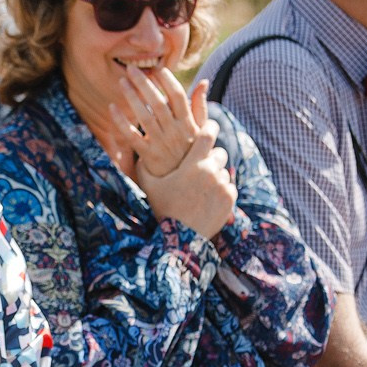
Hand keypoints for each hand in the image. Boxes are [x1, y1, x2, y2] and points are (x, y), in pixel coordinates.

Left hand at [109, 69, 207, 177]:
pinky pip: (131, 137)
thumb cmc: (191, 151)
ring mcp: (161, 144)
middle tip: (131, 69)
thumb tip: (203, 82)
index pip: (178, 97)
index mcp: (188, 124)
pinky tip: (112, 108)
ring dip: (132, 98)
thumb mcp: (201, 129)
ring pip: (144, 117)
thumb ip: (199, 106)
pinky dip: (121, 122)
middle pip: (158, 103)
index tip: (157, 69)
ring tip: (122, 82)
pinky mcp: (148, 156)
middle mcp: (174, 132)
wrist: (185, 183)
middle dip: (144, 84)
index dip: (168, 81)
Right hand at [136, 112, 237, 239]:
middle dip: (212, 157)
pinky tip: (208, 200)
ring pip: (224, 172)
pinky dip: (222, 192)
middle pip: (219, 153)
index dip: (210, 127)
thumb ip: (143, 166)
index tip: (210, 126)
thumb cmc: (162, 210)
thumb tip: (137, 153)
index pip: (208, 134)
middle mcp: (211, 172)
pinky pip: (229, 188)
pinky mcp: (230, 200)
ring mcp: (222, 186)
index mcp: (193, 164)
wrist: (180, 240)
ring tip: (202, 189)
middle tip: (202, 167)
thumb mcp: (149, 186)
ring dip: (216, 177)